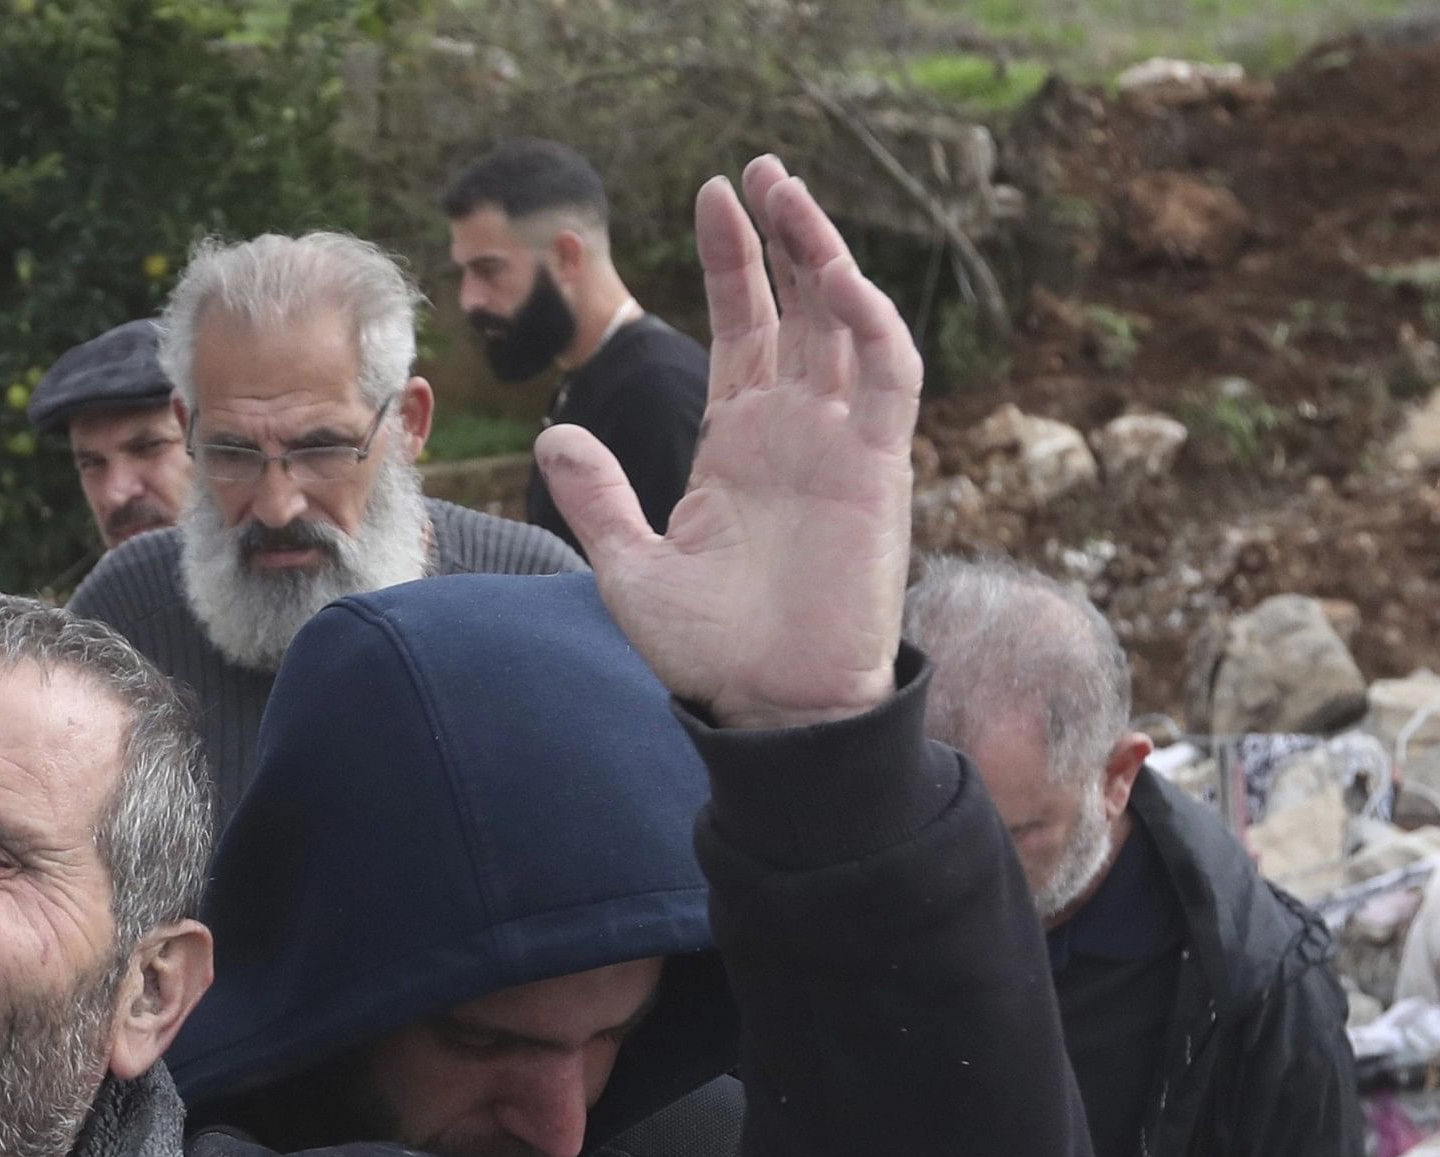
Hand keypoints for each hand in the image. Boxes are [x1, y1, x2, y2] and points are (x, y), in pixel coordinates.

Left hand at [537, 156, 919, 732]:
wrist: (770, 706)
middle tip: (760, 167)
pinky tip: (836, 279)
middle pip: (795, 306)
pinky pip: (889, 376)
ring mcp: (839, 442)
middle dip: (782, 234)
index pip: (740, 327)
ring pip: (845, 322)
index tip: (712, 194)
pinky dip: (871, 323)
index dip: (730, 261)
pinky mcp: (879, 468)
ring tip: (789, 190)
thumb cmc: (708, 651)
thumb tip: (551, 438)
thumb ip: (596, 497)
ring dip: (823, 254)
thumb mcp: (630, 566)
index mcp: (737, 441)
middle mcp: (793, 429)